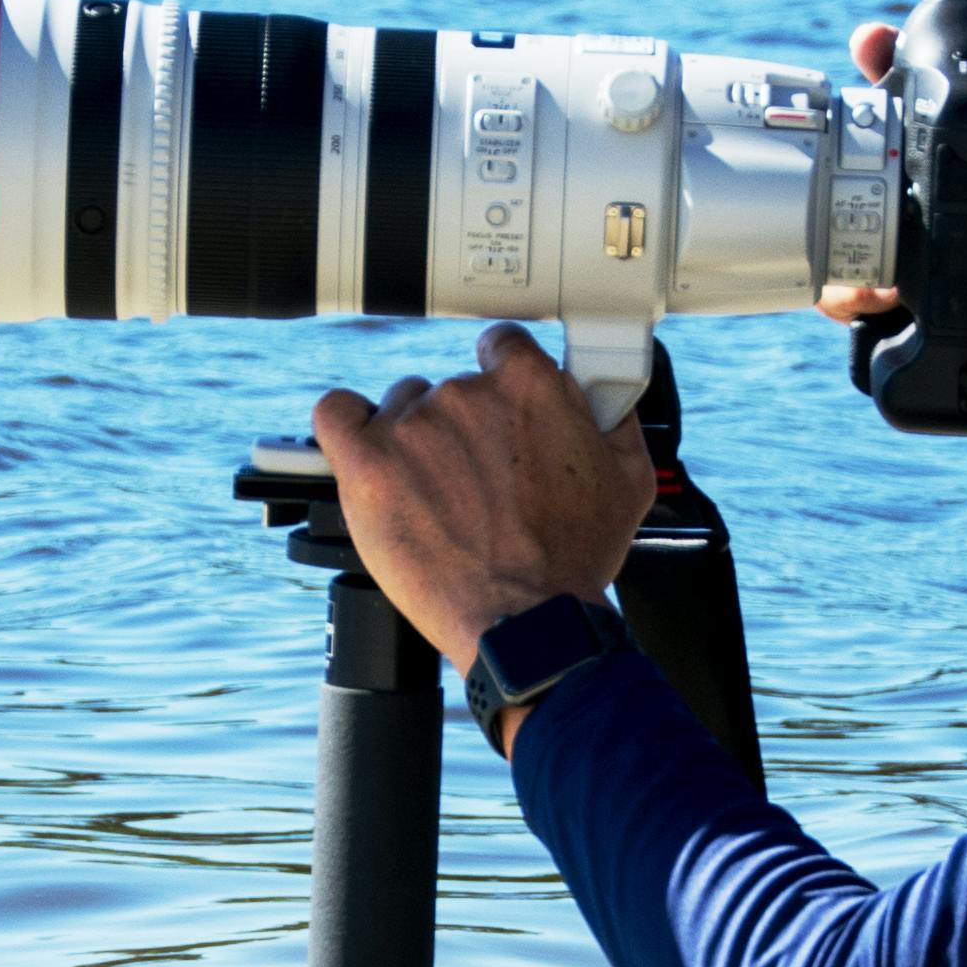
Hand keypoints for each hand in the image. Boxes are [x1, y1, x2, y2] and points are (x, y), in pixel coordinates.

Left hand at [311, 322, 653, 673]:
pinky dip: (347, 426)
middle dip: (462, 429)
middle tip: (475, 482)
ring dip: (412, 440)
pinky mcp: (367, 464)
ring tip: (432, 494)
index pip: (501, 346)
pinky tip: (363, 453)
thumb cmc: (574, 559)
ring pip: (400, 406)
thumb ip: (612, 419)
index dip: (501, 381)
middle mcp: (466, 395)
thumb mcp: (629, 479)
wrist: (527, 620)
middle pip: (449, 386)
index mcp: (528, 385)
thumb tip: (603, 397)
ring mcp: (412, 427)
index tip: (499, 413)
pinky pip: (337, 415)